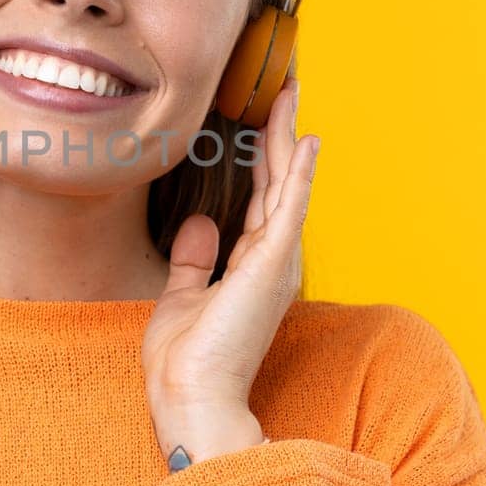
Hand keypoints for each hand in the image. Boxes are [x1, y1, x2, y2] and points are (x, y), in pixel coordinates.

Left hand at [141, 74, 318, 466]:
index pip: (261, 196)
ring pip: (286, 183)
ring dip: (287, 136)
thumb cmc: (186, 361)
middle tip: (283, 86)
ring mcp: (275, 261)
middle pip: (279, 180)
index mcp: (252, 266)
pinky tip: (304, 138)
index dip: (262, 154)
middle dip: (279, 132)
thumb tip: (199, 224)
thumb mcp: (181, 297)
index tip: (262, 116)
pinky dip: (299, 172)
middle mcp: (271, 259)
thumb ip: (193, 260)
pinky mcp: (272, 265)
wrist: (191, 399)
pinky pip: (289, 206)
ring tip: (289, 92)